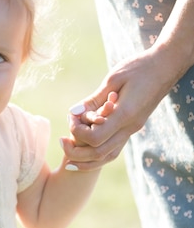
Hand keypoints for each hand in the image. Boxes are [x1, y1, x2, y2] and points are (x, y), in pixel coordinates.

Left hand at [61, 45, 179, 169]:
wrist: (165, 66)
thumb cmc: (139, 67)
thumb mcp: (113, 79)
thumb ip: (93, 99)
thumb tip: (74, 113)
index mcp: (125, 115)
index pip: (95, 137)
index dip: (77, 132)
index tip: (72, 117)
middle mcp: (130, 127)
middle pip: (99, 153)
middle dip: (76, 152)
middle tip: (61, 140)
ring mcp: (133, 129)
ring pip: (107, 156)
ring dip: (86, 160)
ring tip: (67, 156)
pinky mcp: (132, 127)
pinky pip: (113, 150)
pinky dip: (97, 155)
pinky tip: (83, 151)